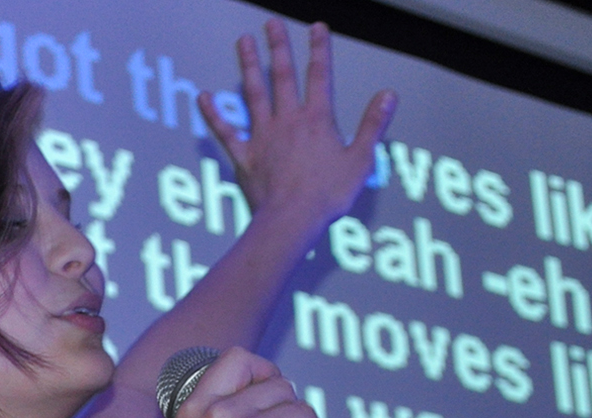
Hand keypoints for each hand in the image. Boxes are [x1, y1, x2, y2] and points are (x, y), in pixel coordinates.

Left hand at [197, 19, 396, 231]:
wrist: (292, 220)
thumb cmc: (328, 195)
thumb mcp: (360, 160)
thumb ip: (372, 124)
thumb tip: (388, 95)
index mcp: (317, 121)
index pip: (320, 76)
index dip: (319, 50)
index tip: (316, 27)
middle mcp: (288, 121)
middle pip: (282, 77)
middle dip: (278, 48)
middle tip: (271, 24)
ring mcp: (263, 137)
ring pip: (253, 94)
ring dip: (249, 66)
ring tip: (243, 42)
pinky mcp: (245, 156)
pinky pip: (226, 131)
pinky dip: (214, 114)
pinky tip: (203, 97)